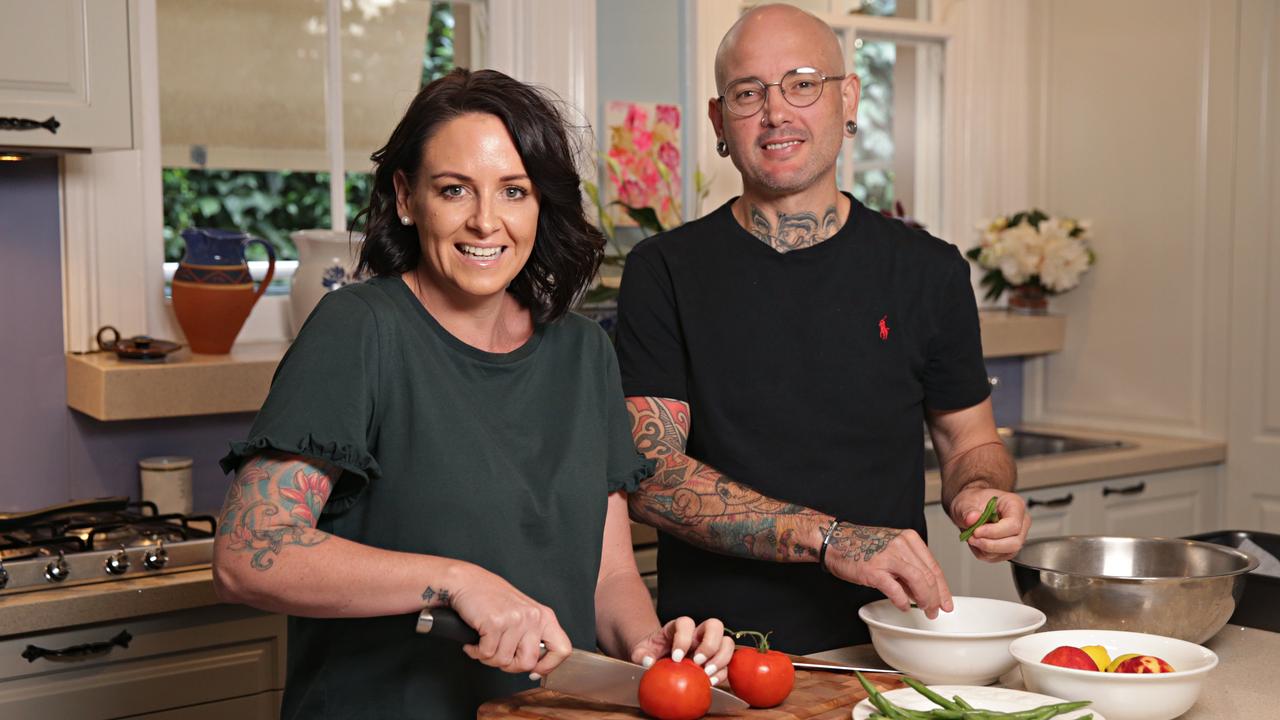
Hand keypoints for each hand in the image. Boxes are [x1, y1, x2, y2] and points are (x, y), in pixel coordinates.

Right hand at [448, 564, 572, 677]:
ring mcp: (515, 620)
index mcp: (544, 616)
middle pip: (528, 663)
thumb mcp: (522, 614)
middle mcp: (533, 617)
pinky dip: (476, 652)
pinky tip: (475, 641)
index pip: (562, 649)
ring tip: (484, 642)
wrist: (467, 581)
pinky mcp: (495, 623)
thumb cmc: (491, 598)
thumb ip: (532, 636)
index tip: (535, 671)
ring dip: (489, 657)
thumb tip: (536, 666)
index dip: (549, 666)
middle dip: (509, 665)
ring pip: (503, 661)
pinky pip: (486, 654)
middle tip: (498, 654)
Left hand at [629, 616, 732, 686]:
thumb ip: (641, 655)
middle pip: (714, 625)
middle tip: (698, 662)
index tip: (676, 657)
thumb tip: (648, 662)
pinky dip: (723, 673)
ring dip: (721, 658)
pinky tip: (712, 682)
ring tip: (707, 674)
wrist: (656, 660)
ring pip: (726, 642)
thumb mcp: (640, 653)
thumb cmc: (650, 654)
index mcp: (678, 628)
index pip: (686, 623)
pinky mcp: (715, 661)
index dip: (684, 638)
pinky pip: (727, 664)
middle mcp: (697, 634)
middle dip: (709, 645)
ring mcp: (709, 646)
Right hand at [823, 523, 953, 618]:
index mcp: (909, 539)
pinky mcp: (874, 570)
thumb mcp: (892, 550)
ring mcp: (888, 557)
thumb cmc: (861, 546)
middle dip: (936, 598)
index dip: (943, 588)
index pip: (934, 567)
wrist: (835, 540)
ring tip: (925, 610)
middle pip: (929, 576)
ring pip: (918, 582)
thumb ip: (909, 568)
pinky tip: (904, 606)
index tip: (947, 602)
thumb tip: (923, 591)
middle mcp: (901, 545)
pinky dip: (903, 601)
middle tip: (935, 610)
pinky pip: (896, 590)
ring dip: (925, 600)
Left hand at [951, 487, 1029, 561]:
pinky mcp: (1008, 549)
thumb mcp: (966, 501)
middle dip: (990, 544)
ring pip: (1006, 553)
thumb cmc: (974, 501)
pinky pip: (997, 557)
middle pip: (1014, 543)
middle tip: (972, 537)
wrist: (971, 509)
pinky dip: (983, 552)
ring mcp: (1016, 537)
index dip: (994, 531)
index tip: (976, 531)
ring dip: (984, 549)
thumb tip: (972, 518)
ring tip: (971, 537)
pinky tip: (976, 542)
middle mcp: (1021, 522)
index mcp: (1015, 505)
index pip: (1013, 525)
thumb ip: (968, 510)